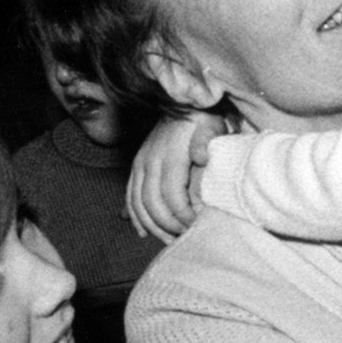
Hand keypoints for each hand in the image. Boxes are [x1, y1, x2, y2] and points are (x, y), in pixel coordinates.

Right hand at [126, 112, 227, 242]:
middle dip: (167, 226)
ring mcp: (140, 164)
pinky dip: (135, 217)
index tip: (195, 225)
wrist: (184, 102)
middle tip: (184, 237)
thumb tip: (201, 157)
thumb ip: (207, 141)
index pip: (171, 195)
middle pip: (152, 204)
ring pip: (138, 204)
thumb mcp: (212, 125)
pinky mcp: (136, 166)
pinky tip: (143, 232)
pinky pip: (130, 196)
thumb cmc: (203, 118)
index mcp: (169, 155)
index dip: (182, 216)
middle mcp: (149, 161)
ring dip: (152, 226)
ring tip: (168, 240)